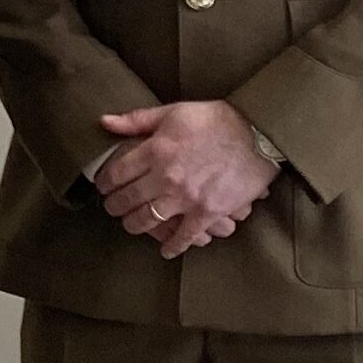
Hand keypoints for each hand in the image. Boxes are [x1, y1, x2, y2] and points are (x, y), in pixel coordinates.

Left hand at [94, 101, 279, 259]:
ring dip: (135, 225)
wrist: (258, 134)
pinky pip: (184, 237)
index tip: (103, 186)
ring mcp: (185, 197)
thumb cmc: (216, 120)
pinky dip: (172, 246)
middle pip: (126, 200)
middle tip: (113, 208)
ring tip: (132, 224)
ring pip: (147, 220)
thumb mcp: (174, 112)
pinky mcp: (207, 212)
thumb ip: (137, 120)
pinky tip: (166, 250)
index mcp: (155, 150)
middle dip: (114, 206)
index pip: (115, 174)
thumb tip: (104, 122)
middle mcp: (165, 176)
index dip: (104, 183)